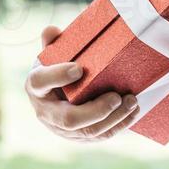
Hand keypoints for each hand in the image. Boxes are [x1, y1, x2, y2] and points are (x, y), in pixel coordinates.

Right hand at [26, 25, 141, 141]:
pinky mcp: (79, 137)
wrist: (56, 94)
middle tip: (116, 97)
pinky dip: (119, 124)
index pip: (41, 82)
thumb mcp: (52, 54)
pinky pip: (100, 135)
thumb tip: (52, 31)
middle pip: (68, 119)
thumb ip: (53, 42)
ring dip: (113, 118)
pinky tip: (132, 111)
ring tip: (131, 101)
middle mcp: (45, 112)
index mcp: (36, 86)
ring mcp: (62, 129)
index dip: (58, 76)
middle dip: (96, 110)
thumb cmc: (56, 68)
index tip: (79, 68)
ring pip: (88, 131)